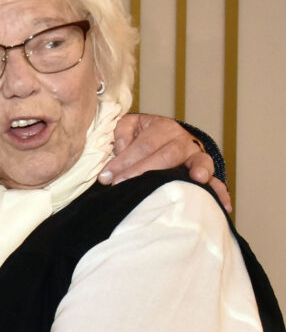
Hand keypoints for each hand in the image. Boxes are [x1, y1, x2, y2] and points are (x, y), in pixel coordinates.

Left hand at [99, 113, 230, 212]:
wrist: (164, 137)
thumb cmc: (142, 135)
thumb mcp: (129, 126)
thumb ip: (122, 133)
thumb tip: (121, 149)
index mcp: (163, 128)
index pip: (143, 145)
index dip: (124, 161)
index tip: (107, 177)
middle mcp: (183, 140)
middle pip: (166, 155)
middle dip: (144, 171)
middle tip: (125, 185)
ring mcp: (196, 156)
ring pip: (198, 162)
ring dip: (198, 171)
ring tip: (197, 178)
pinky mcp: (204, 172)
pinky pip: (216, 181)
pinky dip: (220, 192)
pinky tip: (223, 205)